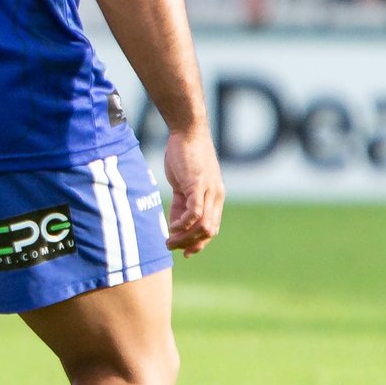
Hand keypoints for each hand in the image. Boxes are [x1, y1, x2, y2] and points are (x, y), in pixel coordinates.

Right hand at [163, 127, 224, 254]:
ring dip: (185, 237)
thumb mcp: (184, 183)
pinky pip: (195, 211)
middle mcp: (216, 197)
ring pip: (203, 225)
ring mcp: (209, 191)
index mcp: (215, 197)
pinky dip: (184, 223)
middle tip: (172, 247)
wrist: (188, 132)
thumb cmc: (185, 155)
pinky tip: (172, 227)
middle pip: (208, 231)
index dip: (199, 243)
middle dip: (190, 244)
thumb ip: (183, 202)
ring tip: (169, 241)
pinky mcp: (198, 184)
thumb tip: (177, 223)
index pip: (211, 228)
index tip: (184, 251)